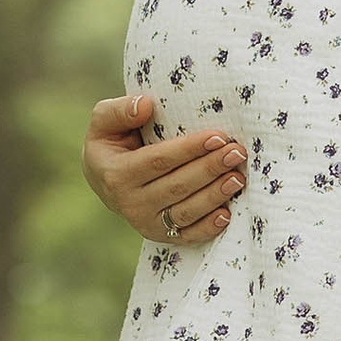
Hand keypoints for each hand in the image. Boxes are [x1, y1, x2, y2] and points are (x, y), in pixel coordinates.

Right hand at [83, 92, 246, 248]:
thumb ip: (119, 111)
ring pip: (186, 212)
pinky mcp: (160, 236)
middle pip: (177, 186)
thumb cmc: (111, 142)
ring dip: (214, 195)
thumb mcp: (104, 122)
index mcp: (116, 174)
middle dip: (210, 169)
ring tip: (238, 178)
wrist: (103, 179)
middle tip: (236, 153)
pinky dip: (208, 227)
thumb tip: (146, 105)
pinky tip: (227, 214)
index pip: (159, 160)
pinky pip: (187, 235)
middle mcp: (130, 203)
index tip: (217, 137)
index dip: (189, 149)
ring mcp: (145, 223)